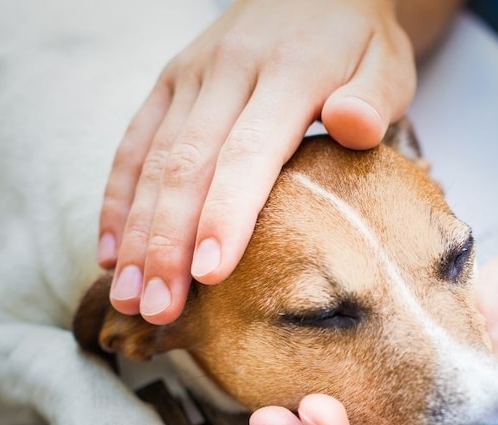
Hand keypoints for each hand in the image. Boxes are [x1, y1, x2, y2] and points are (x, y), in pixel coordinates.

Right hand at [99, 0, 415, 323]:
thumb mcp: (386, 63)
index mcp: (288, 73)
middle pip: (187, 167)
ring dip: (136, 234)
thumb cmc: (358, 42)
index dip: (225, 215)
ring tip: (128, 297)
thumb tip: (353, 124)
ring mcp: (190, 76)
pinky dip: (117, 199)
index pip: (248, 153)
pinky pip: (133, 144)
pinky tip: (111, 252)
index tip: (210, 274)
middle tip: (158, 309)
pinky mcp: (168, 83)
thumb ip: (372, 98)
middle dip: (167, 244)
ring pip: (152, 161)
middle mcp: (228, 72)